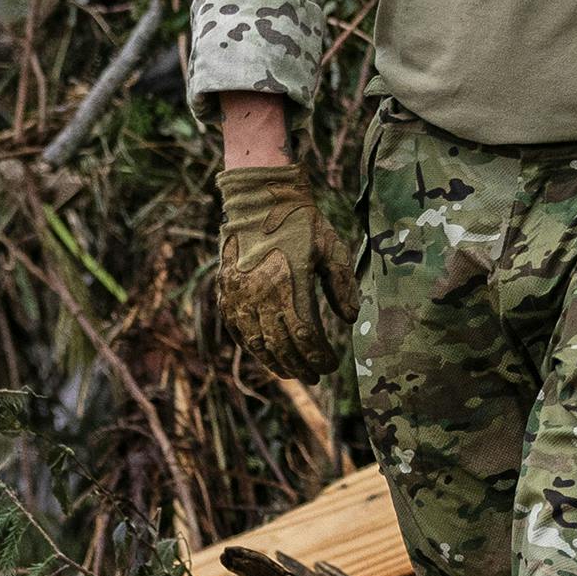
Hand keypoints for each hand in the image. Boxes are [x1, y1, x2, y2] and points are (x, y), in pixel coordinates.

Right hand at [219, 164, 355, 366]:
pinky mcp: (227, 293)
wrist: (260, 200)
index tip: (332, 364)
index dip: (320, 357)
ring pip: (258, 343)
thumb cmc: (301, 222)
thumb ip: (341, 286)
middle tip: (315, 376)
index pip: (307, 337)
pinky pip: (238, 330)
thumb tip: (349, 320)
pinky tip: (265, 354)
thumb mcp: (331, 248)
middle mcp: (263, 295)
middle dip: (301, 366)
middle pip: (283, 346)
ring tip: (292, 373)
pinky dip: (252, 347)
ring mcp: (241, 296)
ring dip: (277, 363)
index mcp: (291, 285)